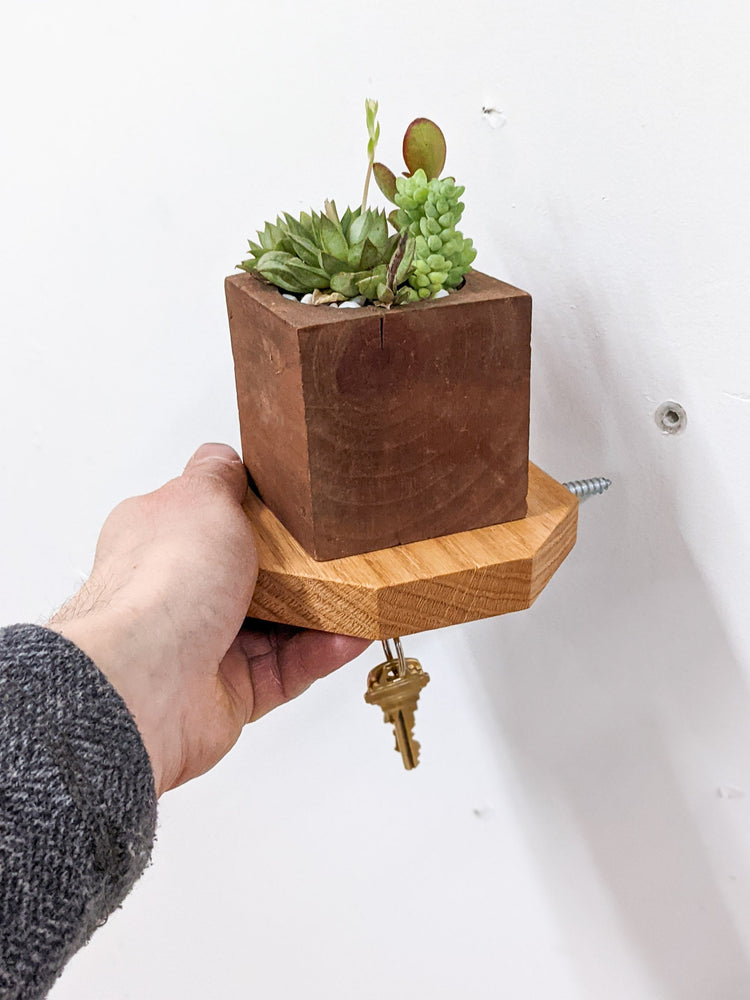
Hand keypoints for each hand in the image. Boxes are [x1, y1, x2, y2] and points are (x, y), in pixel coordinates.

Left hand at [48, 443, 369, 795]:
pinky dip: (320, 653)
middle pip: (252, 575)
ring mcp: (202, 645)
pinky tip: (349, 635)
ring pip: (277, 626)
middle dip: (297, 569)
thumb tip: (228, 458)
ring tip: (358, 597)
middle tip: (338, 555)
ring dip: (320, 613)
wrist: (151, 678)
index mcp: (160, 540)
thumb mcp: (200, 496)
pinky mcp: (228, 691)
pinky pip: (286, 670)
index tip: (298, 509)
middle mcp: (177, 592)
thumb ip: (220, 474)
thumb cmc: (164, 582)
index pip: (212, 519)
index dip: (255, 512)